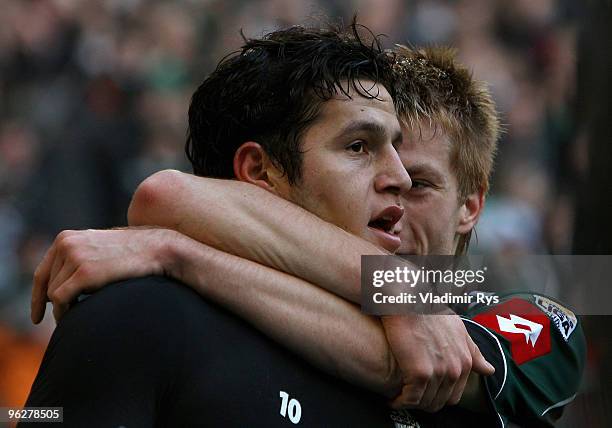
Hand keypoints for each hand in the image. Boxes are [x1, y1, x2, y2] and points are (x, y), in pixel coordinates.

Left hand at [31, 227, 178, 322]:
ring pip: (53, 294)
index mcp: (66, 238)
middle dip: (52, 305)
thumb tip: (63, 287)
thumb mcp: (101, 250)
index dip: (37, 296)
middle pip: (46, 285)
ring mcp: (74, 257)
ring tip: (79, 317)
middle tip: (63, 321)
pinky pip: (60, 300)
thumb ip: (81, 260)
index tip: (38, 316)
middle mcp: (66, 244)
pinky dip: (64, 313)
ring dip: (63, 310)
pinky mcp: (84, 272)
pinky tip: (75, 317)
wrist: (158, 249)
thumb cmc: (135, 254)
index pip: (42, 272)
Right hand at [381, 314, 494, 411]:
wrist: (410, 301)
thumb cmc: (430, 311)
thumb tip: (489, 370)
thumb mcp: (458, 329)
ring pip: (425, 403)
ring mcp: (438, 372)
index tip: (423, 392)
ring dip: (412, 404)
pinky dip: (400, 402)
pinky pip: (410, 399)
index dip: (437, 396)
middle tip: (410, 397)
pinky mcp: (419, 372)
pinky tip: (393, 399)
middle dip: (425, 403)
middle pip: (440, 402)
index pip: (453, 395)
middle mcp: (455, 369)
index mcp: (464, 361)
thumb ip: (473, 352)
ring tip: (400, 398)